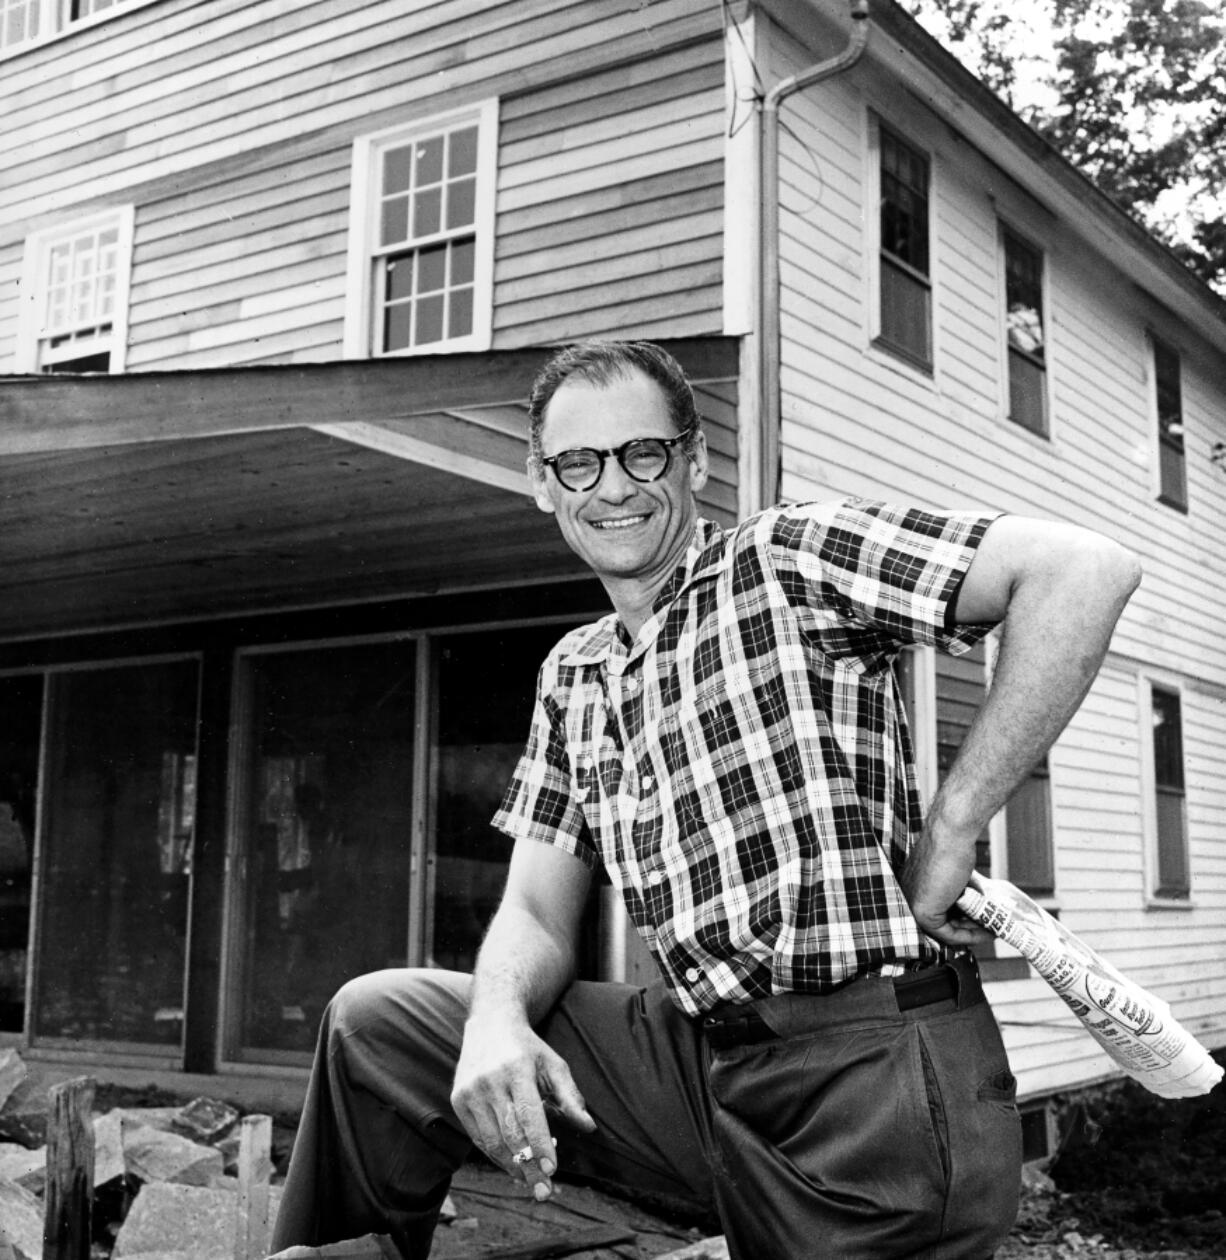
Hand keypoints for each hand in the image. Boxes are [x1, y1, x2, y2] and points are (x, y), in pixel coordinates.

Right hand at [450, 1014, 595, 1200]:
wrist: (489, 1023)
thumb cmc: (528, 1048)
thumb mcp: (554, 1064)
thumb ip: (570, 1096)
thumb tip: (589, 1127)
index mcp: (516, 1069)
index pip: (529, 1115)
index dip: (540, 1144)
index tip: (552, 1169)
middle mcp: (489, 1080)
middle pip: (510, 1133)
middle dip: (528, 1166)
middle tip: (544, 1190)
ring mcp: (470, 1090)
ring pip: (492, 1140)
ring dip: (511, 1166)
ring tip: (530, 1181)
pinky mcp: (457, 1099)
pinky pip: (477, 1137)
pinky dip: (495, 1155)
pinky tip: (511, 1165)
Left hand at [900, 827, 994, 948]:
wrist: (951, 835)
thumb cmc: (954, 848)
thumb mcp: (956, 876)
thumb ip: (961, 893)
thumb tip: (978, 909)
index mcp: (912, 889)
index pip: (938, 914)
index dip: (964, 921)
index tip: (984, 922)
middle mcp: (909, 898)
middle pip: (943, 924)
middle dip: (971, 928)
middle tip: (992, 927)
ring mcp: (913, 907)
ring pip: (948, 931)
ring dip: (974, 933)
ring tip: (995, 928)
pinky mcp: (923, 913)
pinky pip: (949, 935)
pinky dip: (971, 937)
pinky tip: (989, 931)